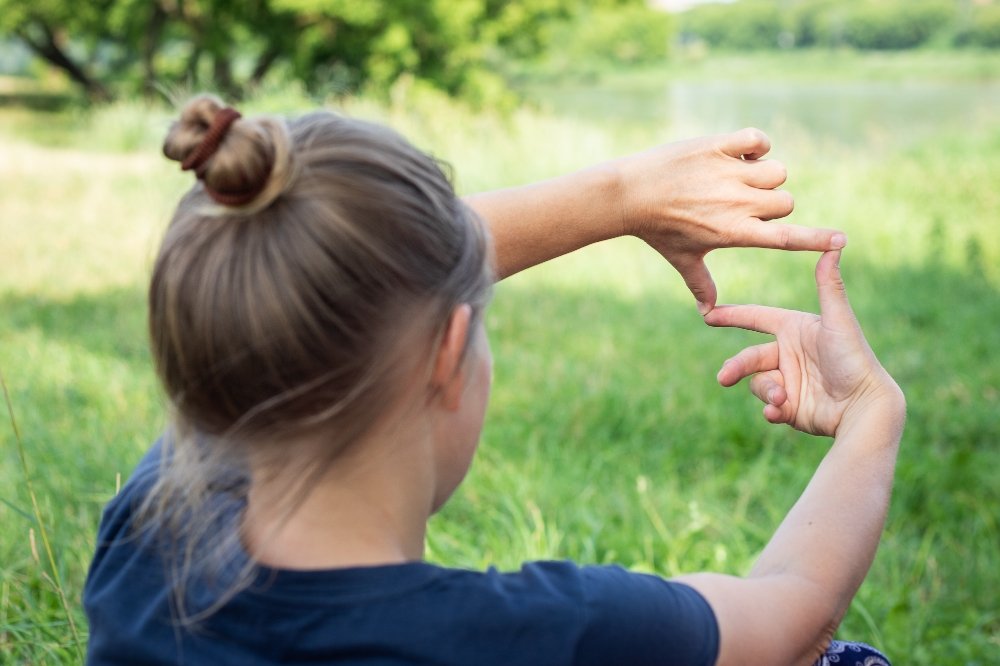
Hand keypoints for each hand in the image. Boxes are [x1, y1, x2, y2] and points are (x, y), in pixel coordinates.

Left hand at [612, 128, 844, 313]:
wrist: (629, 194)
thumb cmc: (656, 230)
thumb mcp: (681, 259)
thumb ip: (701, 284)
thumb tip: (709, 314)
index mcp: (734, 233)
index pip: (785, 239)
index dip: (816, 240)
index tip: (841, 241)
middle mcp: (737, 204)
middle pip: (785, 201)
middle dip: (771, 203)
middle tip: (741, 204)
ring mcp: (728, 173)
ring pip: (776, 170)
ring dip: (764, 174)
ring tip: (736, 178)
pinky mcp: (718, 147)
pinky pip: (758, 140)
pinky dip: (755, 144)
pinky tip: (738, 153)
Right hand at [704, 251, 897, 436]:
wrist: (864, 407)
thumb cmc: (854, 359)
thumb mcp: (838, 321)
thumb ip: (829, 285)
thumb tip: (835, 243)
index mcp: (795, 330)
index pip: (757, 318)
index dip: (732, 315)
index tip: (707, 314)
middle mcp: (789, 354)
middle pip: (749, 357)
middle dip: (735, 367)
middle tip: (724, 378)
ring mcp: (788, 381)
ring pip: (758, 383)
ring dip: (766, 392)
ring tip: (780, 400)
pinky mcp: (790, 407)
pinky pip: (768, 406)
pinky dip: (771, 410)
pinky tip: (779, 413)